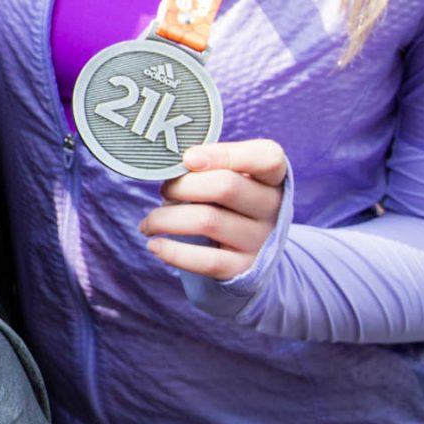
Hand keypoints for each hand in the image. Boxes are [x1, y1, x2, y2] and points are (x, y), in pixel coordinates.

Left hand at [139, 138, 288, 281]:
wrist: (251, 253)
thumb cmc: (228, 202)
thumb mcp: (230, 177)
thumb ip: (208, 165)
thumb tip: (167, 165)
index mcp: (272, 177)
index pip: (267, 158)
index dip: (224, 154)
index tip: (188, 158)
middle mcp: (273, 207)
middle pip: (225, 186)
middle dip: (182, 186)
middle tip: (164, 190)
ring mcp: (261, 240)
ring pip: (207, 221)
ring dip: (166, 219)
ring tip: (149, 222)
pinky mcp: (245, 268)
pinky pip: (207, 261)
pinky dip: (173, 252)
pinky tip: (154, 245)